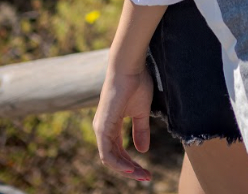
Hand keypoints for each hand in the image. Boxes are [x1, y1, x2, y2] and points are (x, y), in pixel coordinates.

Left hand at [93, 62, 156, 182]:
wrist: (129, 67)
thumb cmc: (136, 84)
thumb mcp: (141, 112)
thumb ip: (140, 131)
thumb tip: (143, 150)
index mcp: (110, 125)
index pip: (118, 151)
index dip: (131, 163)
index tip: (146, 172)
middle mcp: (103, 128)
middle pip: (114, 158)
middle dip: (130, 170)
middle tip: (146, 178)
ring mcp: (101, 127)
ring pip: (109, 158)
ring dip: (125, 169)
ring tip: (141, 176)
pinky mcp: (103, 126)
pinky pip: (107, 152)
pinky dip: (118, 162)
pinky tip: (130, 168)